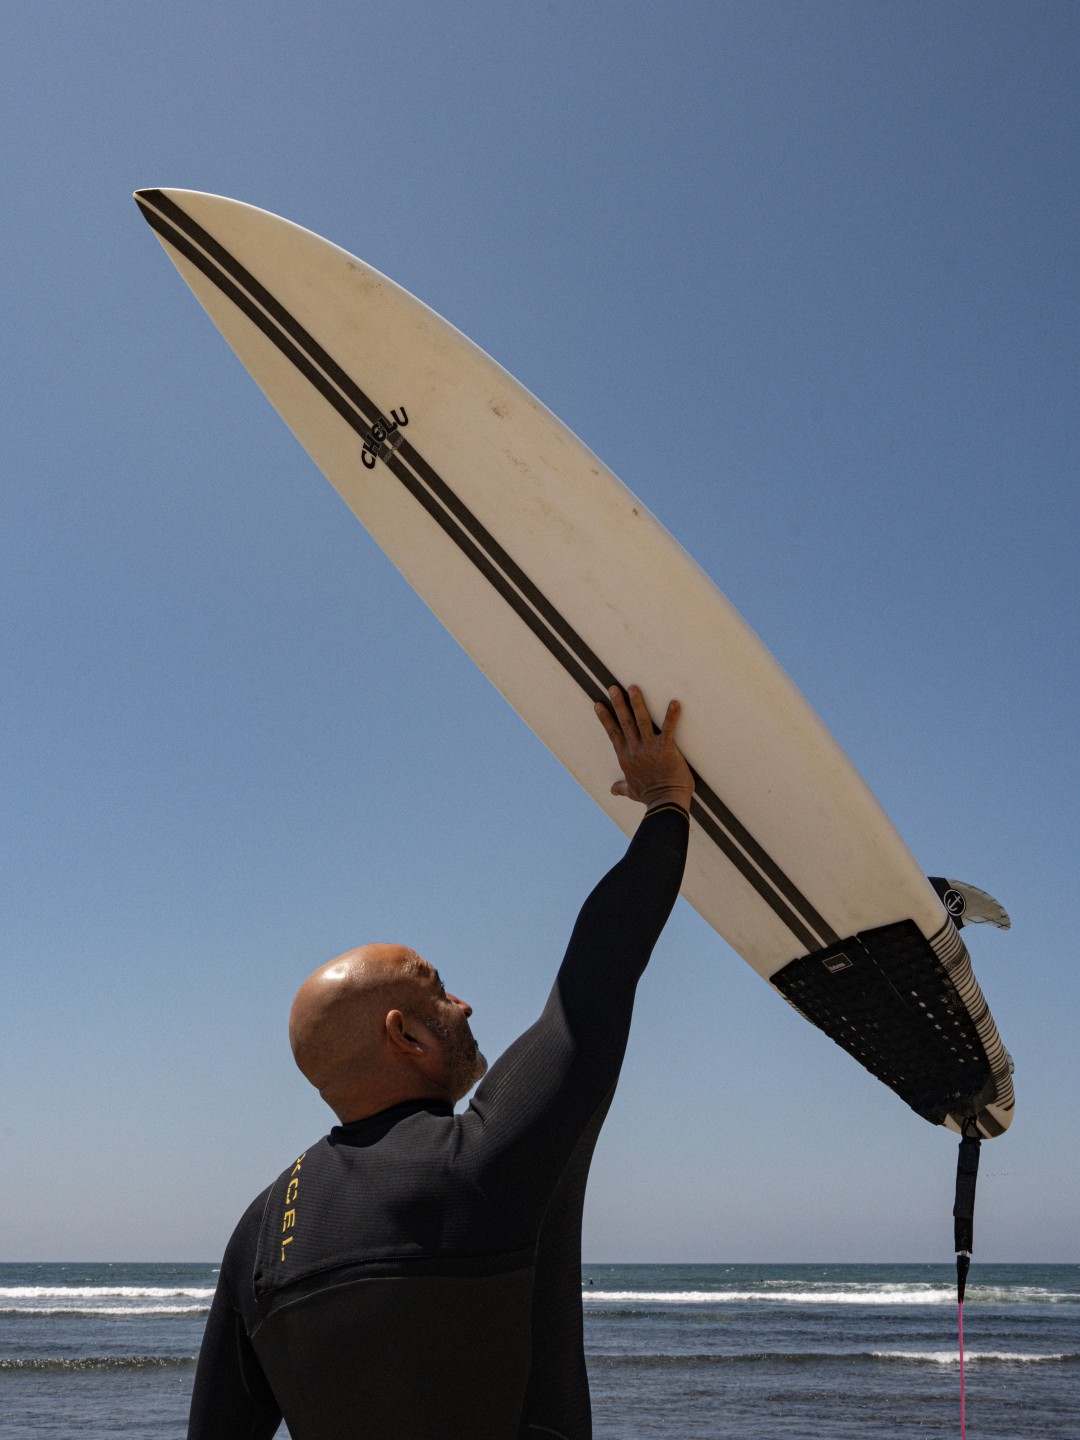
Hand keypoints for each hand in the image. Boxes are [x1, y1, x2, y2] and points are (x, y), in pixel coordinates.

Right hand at [594, 685, 694, 810]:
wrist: (665, 802)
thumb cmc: (650, 797)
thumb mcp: (632, 791)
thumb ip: (622, 787)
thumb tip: (612, 790)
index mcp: (626, 757)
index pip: (613, 733)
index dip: (605, 718)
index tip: (598, 704)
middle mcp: (635, 750)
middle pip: (624, 722)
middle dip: (618, 703)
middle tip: (613, 687)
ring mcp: (650, 748)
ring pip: (641, 721)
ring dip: (637, 703)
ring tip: (633, 688)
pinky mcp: (666, 749)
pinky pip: (668, 729)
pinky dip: (671, 716)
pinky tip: (674, 703)